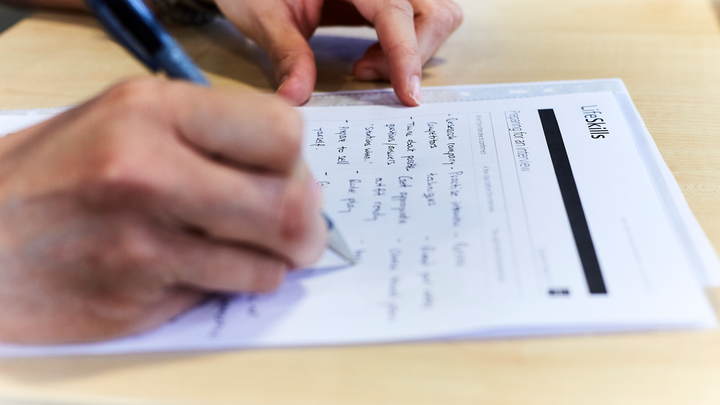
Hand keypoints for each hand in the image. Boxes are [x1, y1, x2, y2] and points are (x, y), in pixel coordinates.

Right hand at [0, 79, 326, 343]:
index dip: (296, 159)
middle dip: (308, 223)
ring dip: (277, 260)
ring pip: (269, 260)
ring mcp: (142, 240)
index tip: (288, 174)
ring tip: (254, 250)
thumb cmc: (54, 173)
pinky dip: (237, 283)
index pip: (281, 131)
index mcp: (151, 111)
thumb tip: (295, 176)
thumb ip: (208, 137)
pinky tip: (211, 270)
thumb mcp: (123, 121)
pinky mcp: (136, 295)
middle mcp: (148, 170)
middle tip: (300, 230)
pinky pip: (228, 291)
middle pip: (287, 203)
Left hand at [215, 0, 462, 105]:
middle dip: (412, 53)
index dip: (406, 53)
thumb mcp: (265, 15)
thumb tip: (296, 97)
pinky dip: (406, 45)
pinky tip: (372, 55)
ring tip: (367, 64)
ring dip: (413, 49)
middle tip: (363, 72)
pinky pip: (420, 18)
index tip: (407, 94)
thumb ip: (287, 54)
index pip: (396, 10)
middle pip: (433, 11)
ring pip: (435, 14)